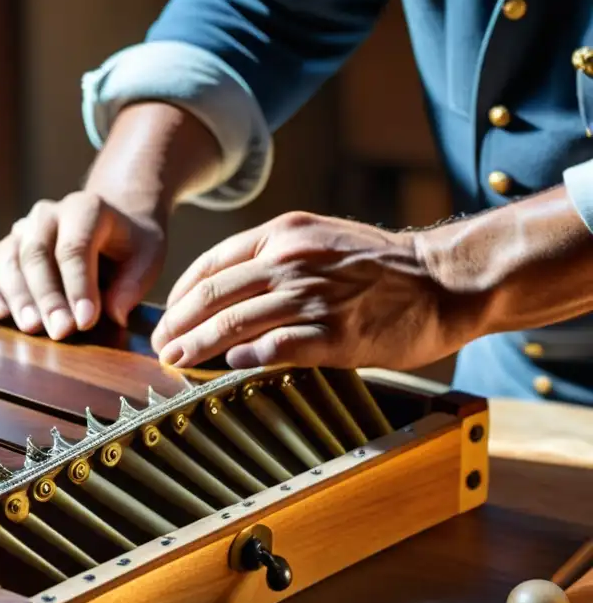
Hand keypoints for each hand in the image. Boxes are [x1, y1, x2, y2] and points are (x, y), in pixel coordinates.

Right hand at [0, 190, 166, 338]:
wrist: (109, 226)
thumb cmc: (130, 246)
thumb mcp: (147, 257)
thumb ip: (132, 284)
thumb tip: (112, 314)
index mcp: (85, 208)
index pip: (75, 248)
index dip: (79, 286)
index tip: (86, 321)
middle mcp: (48, 214)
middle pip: (36, 254)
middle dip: (47, 297)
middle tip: (59, 331)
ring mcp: (22, 229)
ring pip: (8, 260)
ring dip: (17, 297)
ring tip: (30, 328)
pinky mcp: (5, 248)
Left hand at [150, 211, 466, 370]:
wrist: (443, 279)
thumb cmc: (380, 267)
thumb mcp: (319, 241)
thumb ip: (273, 259)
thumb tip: (226, 293)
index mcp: (283, 233)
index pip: (211, 263)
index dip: (180, 295)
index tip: (167, 317)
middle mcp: (290, 258)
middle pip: (212, 294)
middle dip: (177, 324)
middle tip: (159, 346)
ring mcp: (311, 295)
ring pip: (234, 321)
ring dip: (197, 346)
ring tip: (176, 362)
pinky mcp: (334, 332)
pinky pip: (276, 346)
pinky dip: (246, 357)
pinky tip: (226, 368)